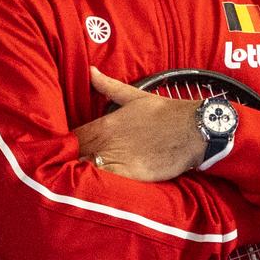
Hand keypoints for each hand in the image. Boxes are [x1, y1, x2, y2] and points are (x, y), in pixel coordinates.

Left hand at [75, 68, 203, 181]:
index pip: (73, 138)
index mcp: (104, 125)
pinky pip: (105, 183)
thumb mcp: (135, 95)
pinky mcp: (130, 176)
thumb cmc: (165, 112)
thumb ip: (108, 86)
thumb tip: (91, 71)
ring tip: (79, 181)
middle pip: (76, 157)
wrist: (193, 130)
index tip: (67, 150)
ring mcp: (118, 160)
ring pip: (87, 172)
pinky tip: (96, 188)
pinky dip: (98, 185)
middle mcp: (107, 143)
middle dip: (70, 162)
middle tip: (68, 168)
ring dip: (81, 175)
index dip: (66, 145)